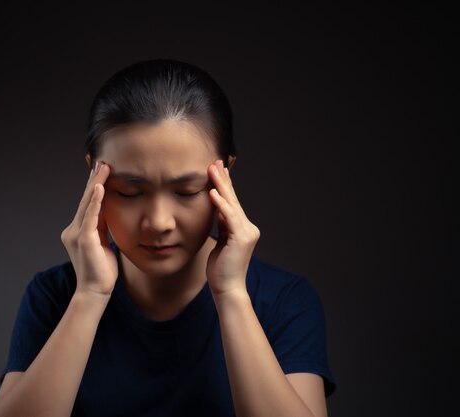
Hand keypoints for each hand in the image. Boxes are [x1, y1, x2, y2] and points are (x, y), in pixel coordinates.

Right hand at [61, 161, 117, 296]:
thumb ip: (103, 228)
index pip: (87, 203)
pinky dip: (95, 201)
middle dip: (94, 179)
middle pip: (86, 199)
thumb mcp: (104, 243)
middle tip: (101, 160)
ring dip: (95, 184)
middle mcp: (73, 229)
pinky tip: (100, 188)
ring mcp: (77, 234)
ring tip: (103, 167)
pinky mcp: (84, 240)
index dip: (93, 186)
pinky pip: (91, 216)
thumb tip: (109, 213)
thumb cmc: (102, 271)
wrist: (95, 292)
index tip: (100, 169)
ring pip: (87, 204)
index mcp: (78, 230)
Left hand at [206, 160, 259, 295]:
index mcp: (242, 228)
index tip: (216, 169)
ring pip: (231, 204)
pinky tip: (212, 192)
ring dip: (220, 185)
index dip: (224, 185)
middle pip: (232, 199)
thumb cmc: (221, 270)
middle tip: (215, 161)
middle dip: (223, 179)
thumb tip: (216, 211)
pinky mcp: (241, 238)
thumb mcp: (220, 242)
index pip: (231, 202)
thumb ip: (221, 227)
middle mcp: (248, 227)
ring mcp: (247, 232)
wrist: (227, 289)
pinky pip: (229, 217)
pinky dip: (220, 204)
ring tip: (212, 169)